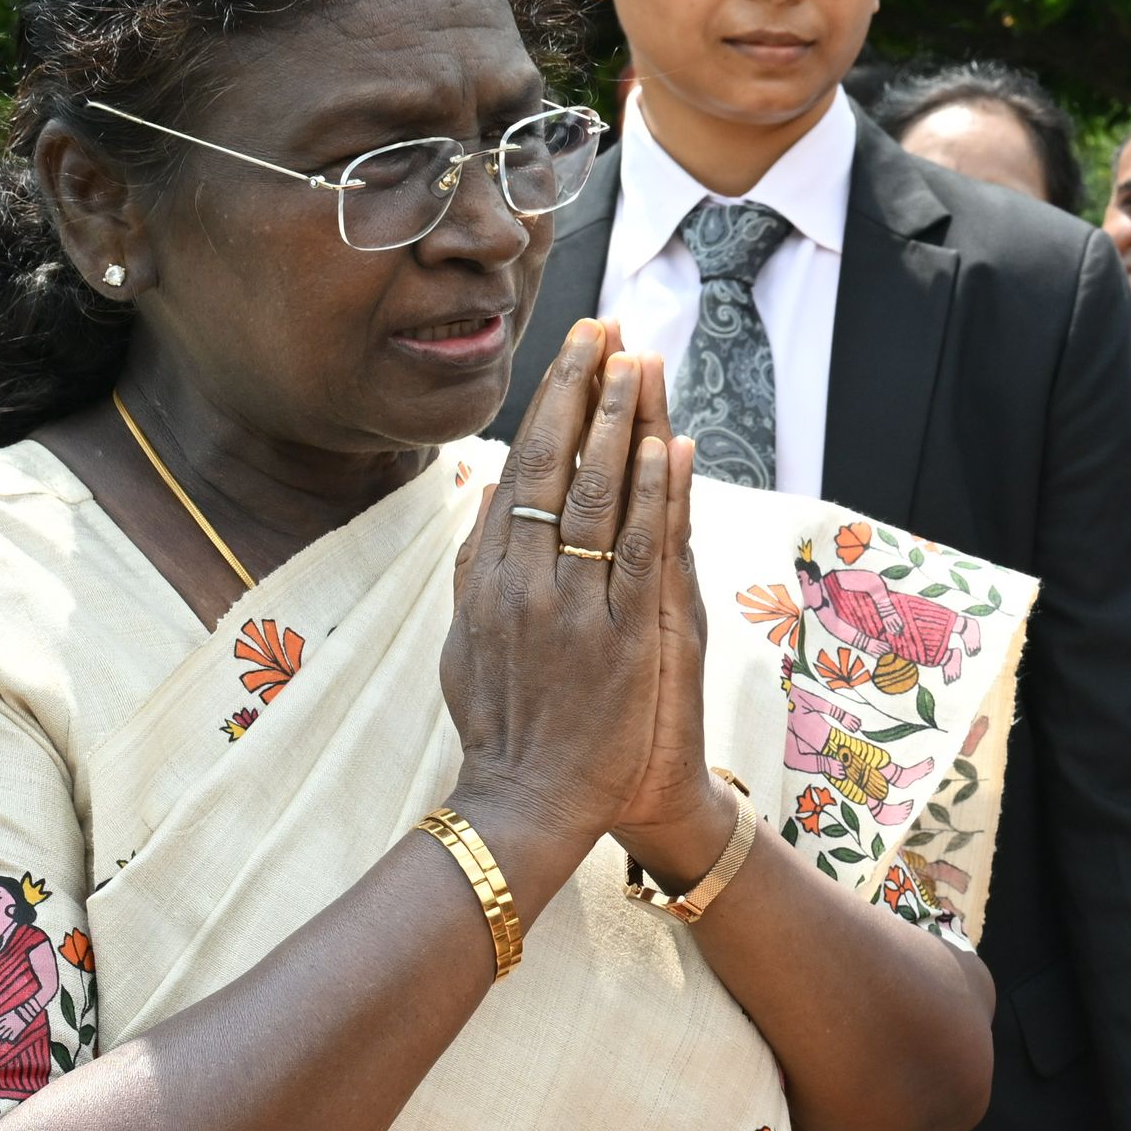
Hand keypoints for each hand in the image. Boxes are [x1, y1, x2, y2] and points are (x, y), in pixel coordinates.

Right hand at [443, 325, 710, 865]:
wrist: (529, 803)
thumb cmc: (503, 724)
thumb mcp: (467, 639)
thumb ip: (475, 565)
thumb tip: (486, 490)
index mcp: (489, 578)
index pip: (522, 468)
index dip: (548, 405)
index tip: (573, 351)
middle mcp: (525, 582)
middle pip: (555, 465)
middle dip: (580, 391)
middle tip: (604, 327)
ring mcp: (575, 608)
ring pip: (599, 497)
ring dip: (619, 423)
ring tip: (637, 362)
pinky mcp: (623, 638)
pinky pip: (640, 553)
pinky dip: (653, 498)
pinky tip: (663, 447)